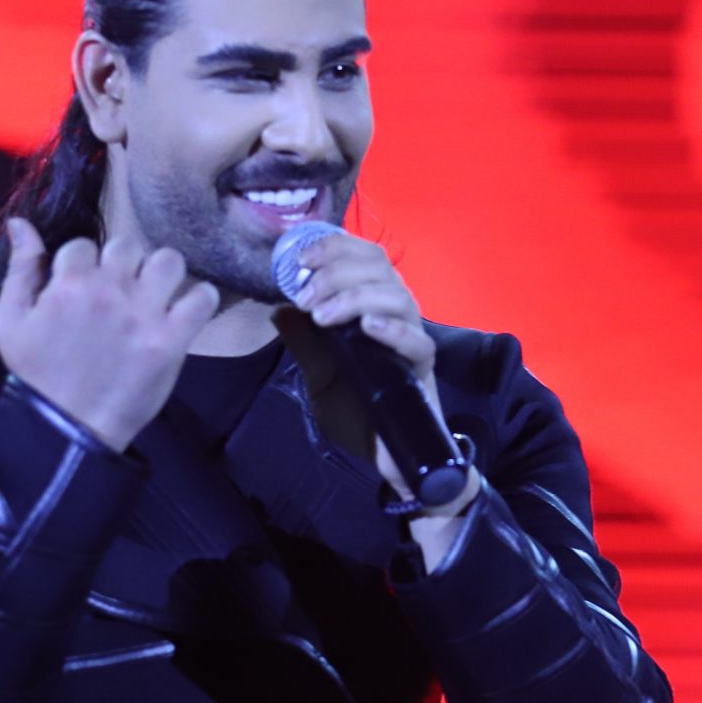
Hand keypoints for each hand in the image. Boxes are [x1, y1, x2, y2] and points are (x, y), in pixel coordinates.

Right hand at [0, 219, 219, 451]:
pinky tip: (185, 312)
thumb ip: (20, 268)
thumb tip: (23, 224)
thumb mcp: (10, 321)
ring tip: (154, 296)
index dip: (84, 265)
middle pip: (129, 246)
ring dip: (162, 273)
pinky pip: (203, 298)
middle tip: (120, 293)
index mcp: (69, 283)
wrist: (65, 431)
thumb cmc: (35, 376)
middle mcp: (109, 292)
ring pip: (170, 260)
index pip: (85, 245)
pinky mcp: (171, 341)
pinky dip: (199, 300)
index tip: (84, 289)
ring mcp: (144, 315)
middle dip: (123, 265)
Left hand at [271, 230, 460, 504]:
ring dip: (356, 297)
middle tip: (307, 296)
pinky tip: (368, 328)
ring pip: (398, 296)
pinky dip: (393, 329)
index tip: (301, 258)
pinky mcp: (423, 370)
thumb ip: (303, 343)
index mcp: (373, 307)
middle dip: (338, 272)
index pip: (364, 257)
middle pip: (380, 268)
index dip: (335, 247)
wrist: (382, 455)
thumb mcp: (318, 375)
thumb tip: (278, 310)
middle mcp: (396, 315)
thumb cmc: (356, 412)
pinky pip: (418, 341)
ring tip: (324, 316)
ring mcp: (412, 340)